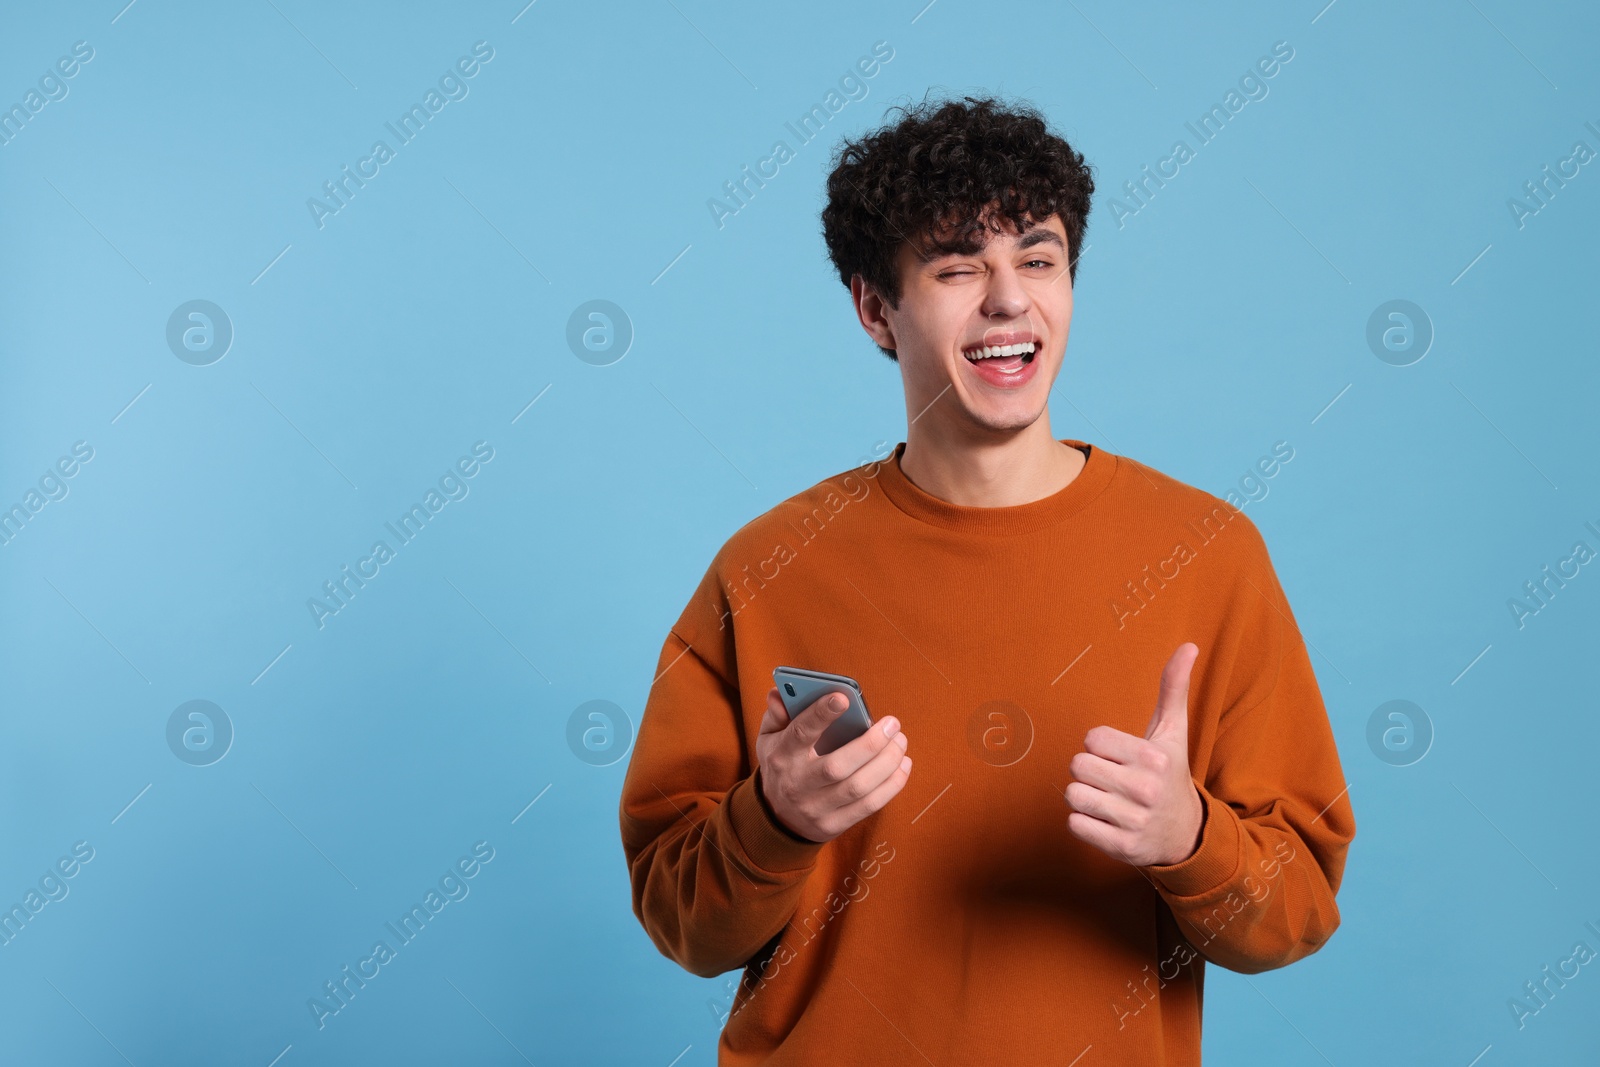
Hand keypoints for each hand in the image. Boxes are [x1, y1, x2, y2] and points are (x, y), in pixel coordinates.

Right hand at [756, 686, 910, 842]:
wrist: (777, 818)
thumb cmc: (782, 766)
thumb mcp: (769, 738)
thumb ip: (777, 714)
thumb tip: (779, 693)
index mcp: (782, 756)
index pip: (800, 734)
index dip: (821, 715)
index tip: (844, 697)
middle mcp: (798, 784)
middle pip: (837, 766)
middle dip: (871, 744)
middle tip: (892, 724)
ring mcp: (816, 808)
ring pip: (858, 787)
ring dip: (887, 763)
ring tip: (900, 742)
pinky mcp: (833, 825)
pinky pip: (869, 806)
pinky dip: (891, 785)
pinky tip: (903, 765)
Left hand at [1065, 643, 1203, 866]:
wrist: (1186, 833)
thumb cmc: (1169, 773)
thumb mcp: (1172, 732)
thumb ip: (1174, 687)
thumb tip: (1189, 645)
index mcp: (1154, 756)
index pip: (1091, 739)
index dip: (1100, 747)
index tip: (1122, 757)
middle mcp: (1146, 789)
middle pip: (1077, 766)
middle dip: (1089, 771)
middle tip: (1113, 779)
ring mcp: (1134, 820)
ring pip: (1073, 795)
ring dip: (1084, 797)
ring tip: (1110, 800)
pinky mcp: (1122, 847)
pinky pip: (1074, 825)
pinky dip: (1084, 822)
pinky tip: (1107, 821)